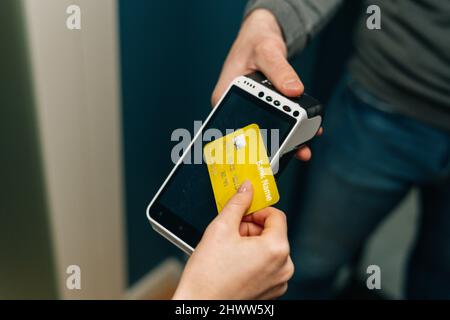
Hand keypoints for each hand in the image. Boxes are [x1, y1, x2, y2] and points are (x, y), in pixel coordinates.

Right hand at [173, 180, 293, 299]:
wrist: (199, 306)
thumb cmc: (207, 277)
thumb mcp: (220, 228)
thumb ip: (238, 203)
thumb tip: (247, 188)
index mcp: (276, 249)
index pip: (276, 214)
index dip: (256, 209)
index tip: (242, 211)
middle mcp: (283, 267)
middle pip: (271, 232)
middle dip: (250, 228)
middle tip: (229, 233)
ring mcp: (278, 282)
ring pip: (267, 248)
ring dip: (249, 243)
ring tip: (227, 250)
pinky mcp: (270, 291)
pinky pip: (266, 265)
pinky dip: (252, 259)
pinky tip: (232, 263)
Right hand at [212, 9, 320, 160]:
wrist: (262, 36)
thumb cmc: (257, 41)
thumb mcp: (268, 51)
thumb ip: (280, 70)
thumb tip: (295, 90)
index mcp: (225, 96)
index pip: (233, 126)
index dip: (249, 143)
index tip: (267, 152)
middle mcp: (235, 107)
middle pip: (251, 134)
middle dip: (273, 146)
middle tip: (294, 153)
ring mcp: (250, 109)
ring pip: (266, 131)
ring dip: (285, 141)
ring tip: (304, 150)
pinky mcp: (263, 109)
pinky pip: (276, 122)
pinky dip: (290, 129)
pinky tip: (306, 135)